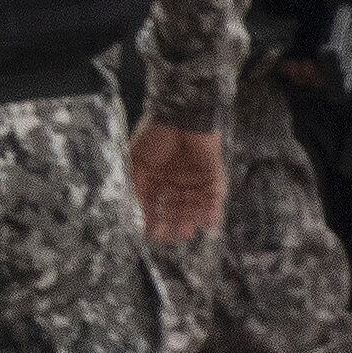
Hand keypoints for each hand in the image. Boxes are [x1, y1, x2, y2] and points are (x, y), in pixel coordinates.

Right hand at [129, 118, 226, 244]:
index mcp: (157, 178)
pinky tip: (208, 222)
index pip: (156, 204)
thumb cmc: (155, 136)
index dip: (154, 219)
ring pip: (195, 205)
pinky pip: (214, 197)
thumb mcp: (137, 163)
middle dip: (175, 223)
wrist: (179, 114)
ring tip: (188, 232)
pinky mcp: (214, 175)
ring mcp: (196, 179)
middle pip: (177, 208)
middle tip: (172, 237)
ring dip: (192, 220)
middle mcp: (177, 181)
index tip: (151, 235)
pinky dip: (213, 210)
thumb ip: (138, 189)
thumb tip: (136, 216)